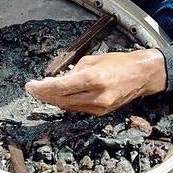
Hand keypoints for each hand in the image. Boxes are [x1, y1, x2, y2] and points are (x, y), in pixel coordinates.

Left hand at [25, 49, 166, 115]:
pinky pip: (78, 108)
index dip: (42, 88)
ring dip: (54, 99)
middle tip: (32, 89)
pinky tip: (60, 96)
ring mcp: (99, 107)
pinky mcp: (101, 112)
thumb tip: (59, 79)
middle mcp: (97, 96)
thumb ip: (74, 71)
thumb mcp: (93, 60)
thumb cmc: (120, 63)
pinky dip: (67, 102)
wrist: (141, 75)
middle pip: (61, 100)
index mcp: (94, 79)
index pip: (61, 87)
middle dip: (44, 95)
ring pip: (68, 106)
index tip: (30, 86)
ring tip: (42, 92)